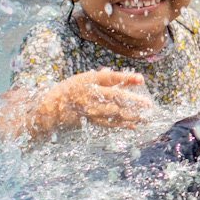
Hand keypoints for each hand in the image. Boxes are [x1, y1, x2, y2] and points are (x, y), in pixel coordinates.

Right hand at [34, 69, 152, 133]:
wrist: (50, 108)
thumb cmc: (70, 90)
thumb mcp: (84, 79)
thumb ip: (103, 78)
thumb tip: (120, 73)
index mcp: (89, 80)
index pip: (111, 78)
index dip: (126, 78)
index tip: (141, 79)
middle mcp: (90, 95)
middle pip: (115, 97)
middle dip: (133, 101)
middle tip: (148, 105)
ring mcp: (90, 109)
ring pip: (114, 113)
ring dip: (131, 116)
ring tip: (146, 117)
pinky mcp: (89, 120)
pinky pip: (108, 123)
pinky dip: (122, 125)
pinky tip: (133, 126)